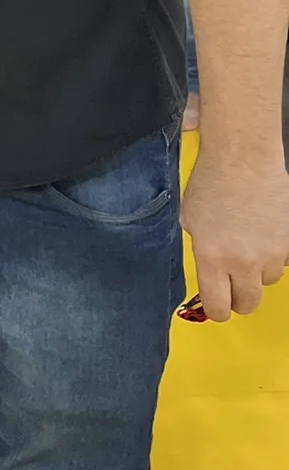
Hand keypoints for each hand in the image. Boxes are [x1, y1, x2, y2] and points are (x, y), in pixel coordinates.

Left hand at [182, 152, 288, 319]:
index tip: (217, 307)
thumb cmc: (212, 181)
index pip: (218, 306)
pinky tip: (262, 234)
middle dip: (239, 299)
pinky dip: (273, 254)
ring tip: (247, 244)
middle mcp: (242, 262)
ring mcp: (270, 254)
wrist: (243, 158)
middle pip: (247, 304)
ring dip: (257, 271)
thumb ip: (200, 249)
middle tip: (234, 286)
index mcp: (211, 258)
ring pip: (267, 281)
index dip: (217, 311)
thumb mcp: (190, 220)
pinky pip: (282, 261)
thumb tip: (209, 267)